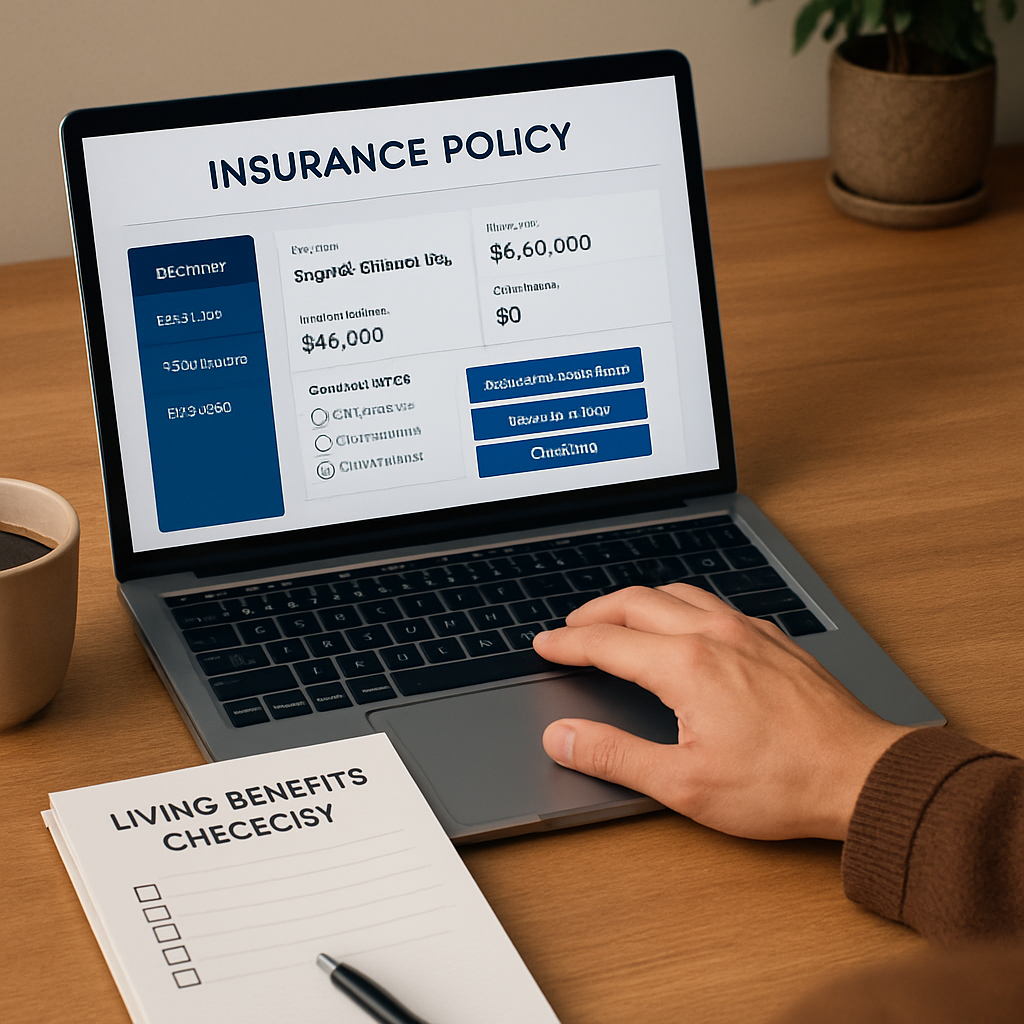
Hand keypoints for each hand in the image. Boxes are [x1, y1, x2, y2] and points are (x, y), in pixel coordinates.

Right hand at [533, 584, 912, 840]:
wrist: (863, 775)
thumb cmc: (781, 784)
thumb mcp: (683, 784)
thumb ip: (614, 756)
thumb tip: (564, 737)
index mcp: (685, 665)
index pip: (606, 641)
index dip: (567, 643)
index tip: (545, 646)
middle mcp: (714, 634)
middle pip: (636, 601)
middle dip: (594, 611)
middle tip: (571, 627)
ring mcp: (748, 631)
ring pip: (677, 593)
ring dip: (637, 601)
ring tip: (618, 617)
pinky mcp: (774, 639)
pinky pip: (714, 603)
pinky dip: (680, 604)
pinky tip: (684, 624)